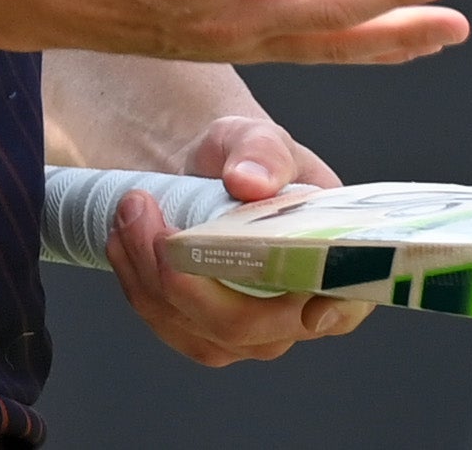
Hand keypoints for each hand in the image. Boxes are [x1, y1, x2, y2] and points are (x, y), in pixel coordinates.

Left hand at [107, 118, 372, 366]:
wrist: (208, 173)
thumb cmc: (249, 158)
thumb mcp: (259, 138)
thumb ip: (261, 152)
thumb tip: (249, 180)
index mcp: (332, 261)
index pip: (349, 302)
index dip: (334, 312)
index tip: (310, 307)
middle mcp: (297, 310)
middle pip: (250, 327)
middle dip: (189, 282)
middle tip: (151, 222)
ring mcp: (250, 331)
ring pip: (201, 333)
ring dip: (151, 278)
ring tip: (130, 210)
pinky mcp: (205, 333)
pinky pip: (169, 325)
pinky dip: (137, 283)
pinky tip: (123, 236)